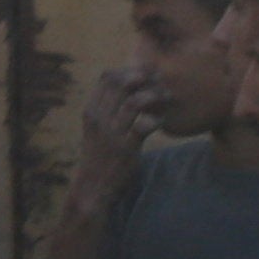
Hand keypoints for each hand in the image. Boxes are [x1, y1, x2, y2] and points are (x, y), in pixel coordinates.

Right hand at [65, 51, 153, 200]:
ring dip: (155, 95)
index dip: (129, 70)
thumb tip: (126, 93)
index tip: (146, 75)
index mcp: (91, 110)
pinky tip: (162, 121)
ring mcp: (111, 133)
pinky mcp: (125, 148)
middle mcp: (99, 118)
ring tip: (167, 97)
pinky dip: (157, 119)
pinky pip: (145, 126)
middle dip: (144, 77)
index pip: (107, 77)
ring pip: (134, 101)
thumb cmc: (99, 157)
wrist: (92, 187)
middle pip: (121, 83)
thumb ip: (107, 111)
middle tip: (161, 82)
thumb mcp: (96, 130)